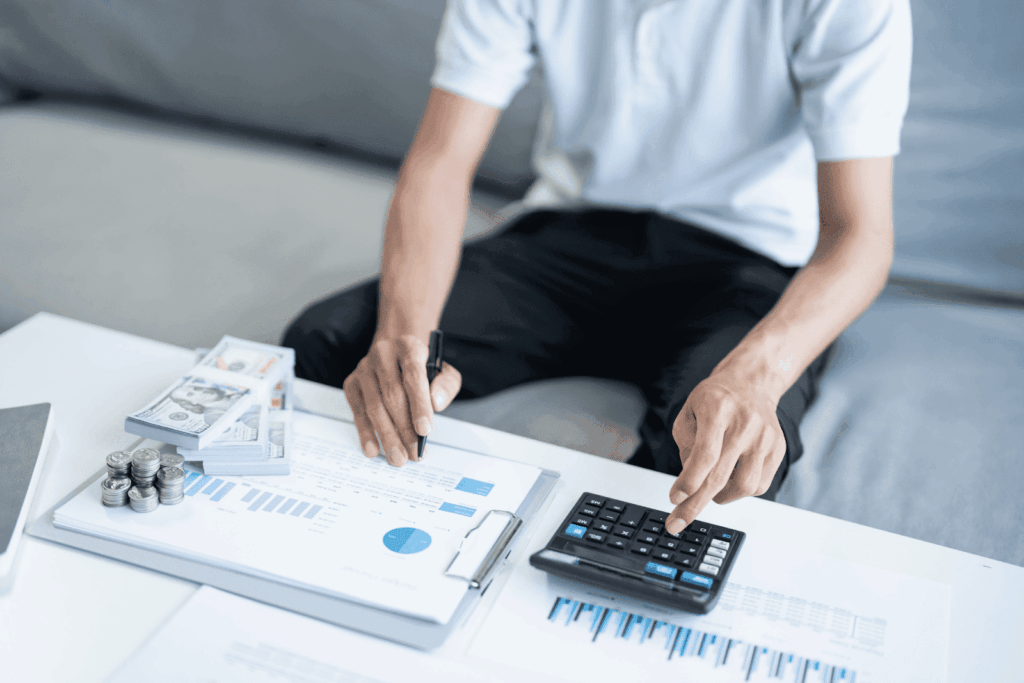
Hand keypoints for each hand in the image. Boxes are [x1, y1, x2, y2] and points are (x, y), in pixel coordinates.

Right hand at [342, 334, 460, 465]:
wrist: (395, 349)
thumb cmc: (422, 365)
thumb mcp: (443, 369)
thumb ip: (446, 384)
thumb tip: (436, 403)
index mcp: (408, 347)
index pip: (413, 375)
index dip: (419, 404)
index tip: (425, 430)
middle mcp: (383, 355)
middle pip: (392, 395)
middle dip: (404, 428)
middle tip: (414, 454)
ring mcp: (364, 369)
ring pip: (373, 406)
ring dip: (386, 436)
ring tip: (398, 458)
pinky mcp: (352, 383)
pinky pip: (357, 411)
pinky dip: (365, 432)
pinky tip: (374, 449)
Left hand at [663, 378, 785, 533]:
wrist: (751, 383)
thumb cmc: (715, 399)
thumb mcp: (688, 412)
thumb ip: (684, 444)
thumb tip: (689, 481)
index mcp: (718, 409)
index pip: (705, 455)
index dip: (688, 482)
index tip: (674, 499)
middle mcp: (745, 423)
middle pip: (720, 476)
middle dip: (695, 505)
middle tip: (677, 522)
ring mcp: (765, 437)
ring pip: (744, 487)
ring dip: (720, 497)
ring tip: (708, 490)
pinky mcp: (778, 448)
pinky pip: (759, 485)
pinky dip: (740, 491)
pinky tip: (729, 480)